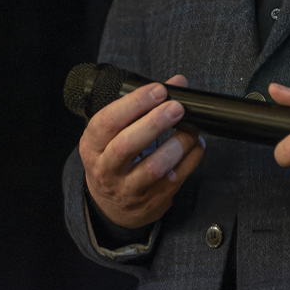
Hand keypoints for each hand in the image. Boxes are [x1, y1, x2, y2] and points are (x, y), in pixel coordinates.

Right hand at [81, 74, 205, 228]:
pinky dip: (191, 158)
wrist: (114, 206)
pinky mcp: (152, 200)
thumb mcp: (115, 133)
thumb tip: (177, 83)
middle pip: (126, 145)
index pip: (107, 122)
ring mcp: (129, 188)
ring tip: (191, 128)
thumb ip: (141, 107)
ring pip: (153, 167)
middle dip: (154, 123)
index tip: (157, 90)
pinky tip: (196, 143)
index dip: (134, 103)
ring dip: (177, 144)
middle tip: (176, 107)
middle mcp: (106, 169)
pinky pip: (175, 178)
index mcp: (93, 146)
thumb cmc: (115, 159)